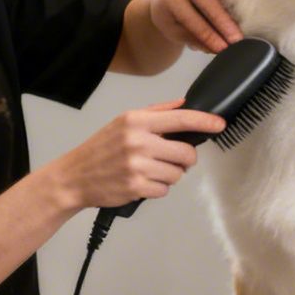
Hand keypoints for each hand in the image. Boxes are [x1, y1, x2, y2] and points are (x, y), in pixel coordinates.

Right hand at [57, 101, 226, 208]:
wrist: (74, 177)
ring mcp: (137, 166)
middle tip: (173, 160)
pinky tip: (141, 182)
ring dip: (169, 175)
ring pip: (177, 174)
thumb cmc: (101, 149)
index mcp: (136, 121)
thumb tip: (184, 104)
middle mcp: (138, 141)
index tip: (220, 124)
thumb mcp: (123, 122)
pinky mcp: (136, 187)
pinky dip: (157, 189)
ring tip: (149, 171)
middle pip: (186, 153)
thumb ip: (156, 113)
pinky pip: (164, 190)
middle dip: (185, 159)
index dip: (205, 121)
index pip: (180, 118)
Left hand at [149, 0, 241, 53]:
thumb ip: (195, 40)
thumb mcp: (175, 33)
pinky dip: (237, 5)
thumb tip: (218, 48)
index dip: (209, 35)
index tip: (222, 48)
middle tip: (238, 40)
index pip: (193, 18)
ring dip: (234, 14)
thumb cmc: (171, 17)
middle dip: (225, 24)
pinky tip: (244, 20)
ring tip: (244, 32)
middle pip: (211, 3)